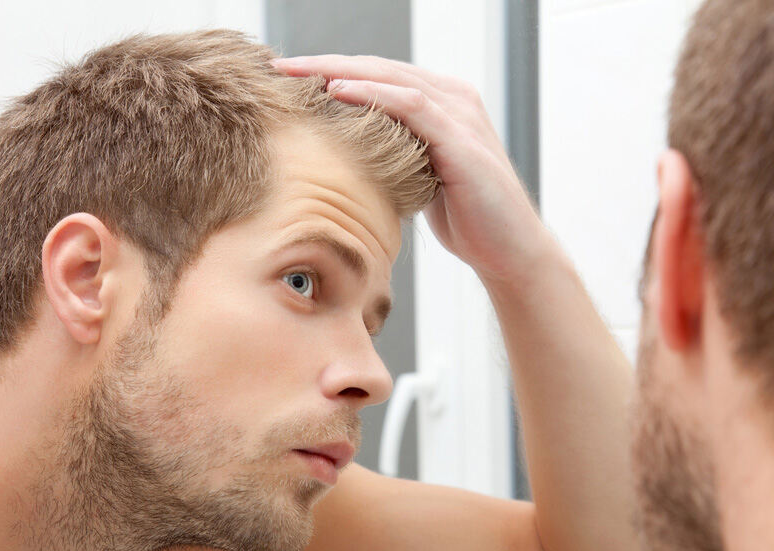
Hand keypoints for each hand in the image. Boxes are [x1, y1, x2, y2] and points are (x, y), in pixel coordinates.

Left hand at [272, 55, 553, 286]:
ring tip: (295, 72)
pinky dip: (372, 95)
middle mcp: (452, 98)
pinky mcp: (462, 139)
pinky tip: (336, 91)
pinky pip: (411, 106)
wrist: (507, 250)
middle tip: (278, 65)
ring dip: (337, 71)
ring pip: (389, 77)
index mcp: (439, 104)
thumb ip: (395, 156)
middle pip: (377, 68)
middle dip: (323, 64)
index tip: (285, 79)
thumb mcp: (419, 178)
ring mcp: (459, 114)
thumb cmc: (465, 218)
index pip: (375, 77)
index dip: (328, 72)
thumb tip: (348, 159)